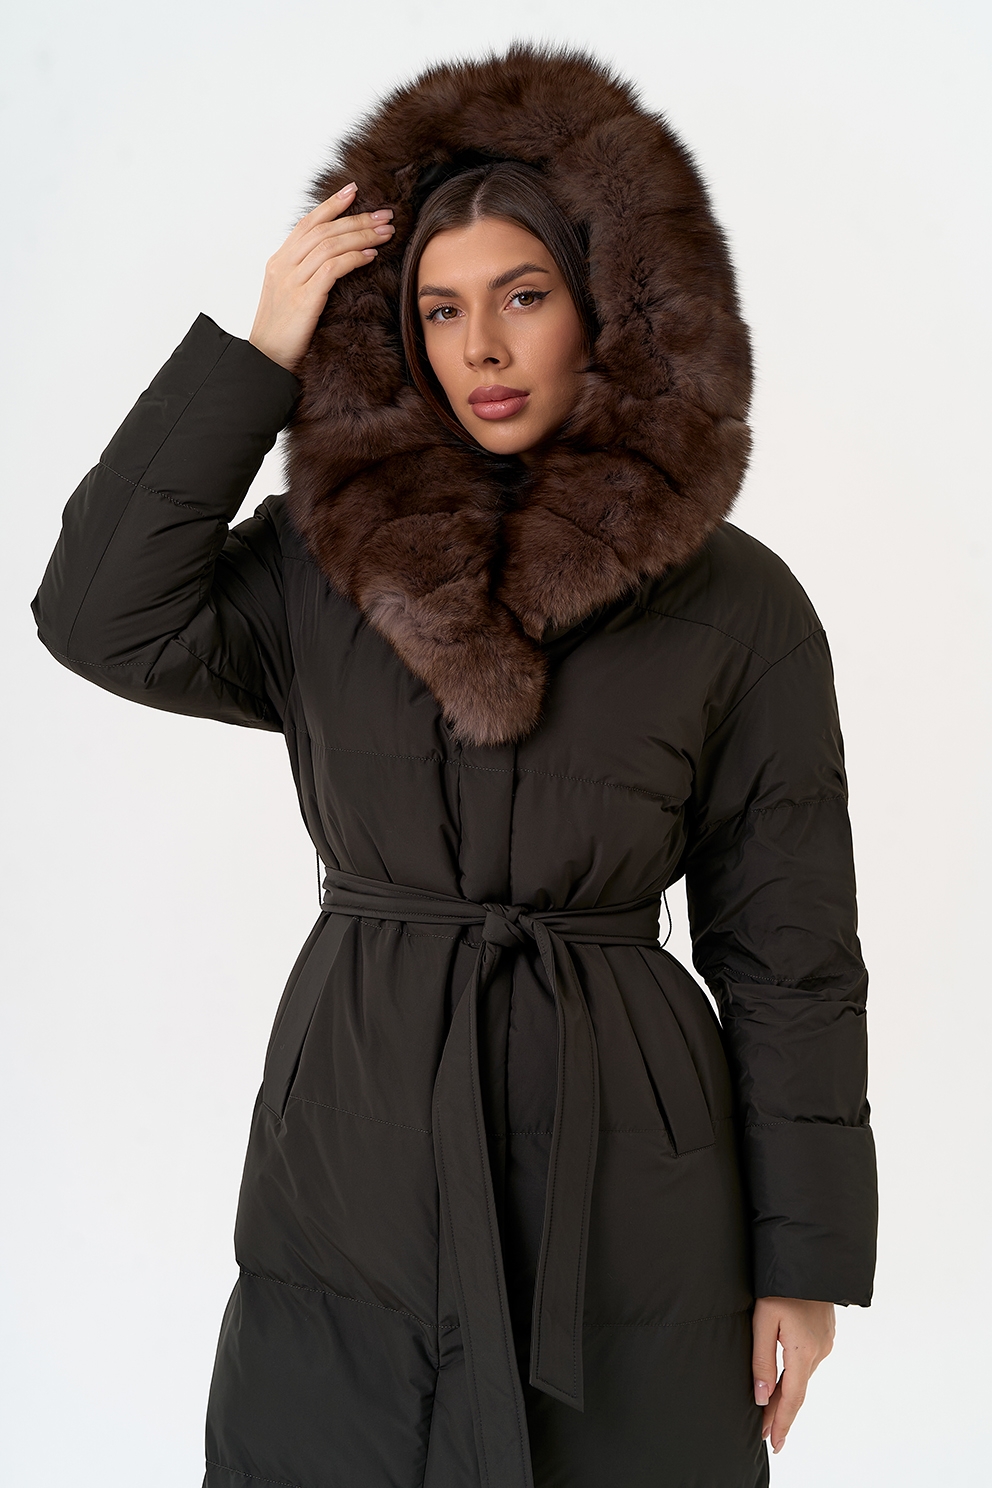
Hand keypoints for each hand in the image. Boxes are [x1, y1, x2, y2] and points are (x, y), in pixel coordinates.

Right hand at [248, 182, 395, 372]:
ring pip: (330, 245)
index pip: (307, 224)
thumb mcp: (289, 298)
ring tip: (385, 232)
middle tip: (384, 214)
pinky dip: (353, 259)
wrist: (264, 361)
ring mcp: (291, 281)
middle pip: (324, 230)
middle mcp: (283, 265)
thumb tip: (331, 264)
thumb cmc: (281, 335)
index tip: (353, 191)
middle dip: (357, 219)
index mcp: (278, 262)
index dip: (330, 206)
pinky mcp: (303, 298)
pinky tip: (370, 256)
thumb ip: (304, 277)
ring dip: (361, 236)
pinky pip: (332, 268)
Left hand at [752, 1295, 834, 1454]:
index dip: (782, 1422)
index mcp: (804, 1350)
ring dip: (787, 1395)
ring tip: (768, 1412)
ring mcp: (825, 1342)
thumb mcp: (763, 1319)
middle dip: (780, 1413)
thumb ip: (762, 1359)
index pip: (792, 1398)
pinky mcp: (824, 1334)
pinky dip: (795, 1377)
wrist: (808, 1259)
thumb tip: (762, 1397)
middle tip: (765, 1434)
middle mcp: (819, 1350)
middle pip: (797, 1391)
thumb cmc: (781, 1285)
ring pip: (803, 1377)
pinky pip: (808, 1363)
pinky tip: (785, 1382)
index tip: (774, 1443)